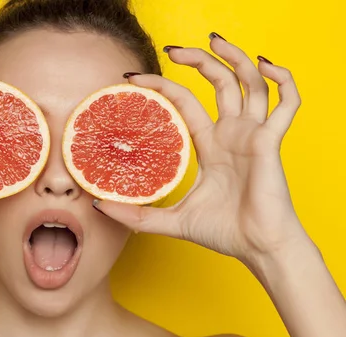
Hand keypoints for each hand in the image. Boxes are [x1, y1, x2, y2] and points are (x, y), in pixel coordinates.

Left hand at [95, 35, 307, 266]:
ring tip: (214, 40)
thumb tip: (96, 205)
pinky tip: (266, 66)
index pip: (185, 102)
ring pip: (250, 83)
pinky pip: (287, 103)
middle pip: (218, 82)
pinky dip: (282, 80)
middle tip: (171, 49)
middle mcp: (231, 134)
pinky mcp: (271, 142)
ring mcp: (252, 135)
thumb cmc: (223, 233)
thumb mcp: (171, 220)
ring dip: (235, 57)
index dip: (163, 86)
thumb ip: (135, 215)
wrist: (257, 249)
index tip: (135, 79)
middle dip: (197, 60)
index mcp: (210, 145)